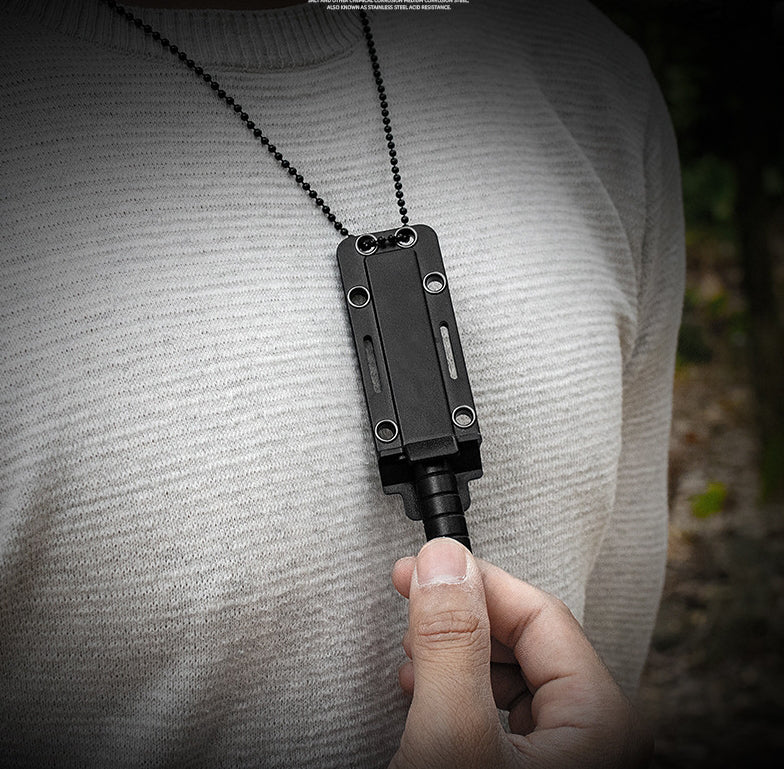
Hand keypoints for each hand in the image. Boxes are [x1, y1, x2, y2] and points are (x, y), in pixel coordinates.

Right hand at [389, 537, 651, 768]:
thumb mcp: (452, 739)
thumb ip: (451, 646)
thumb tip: (445, 562)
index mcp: (602, 722)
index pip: (539, 611)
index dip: (474, 580)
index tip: (424, 565)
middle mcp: (595, 737)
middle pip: (525, 638)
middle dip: (461, 617)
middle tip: (413, 601)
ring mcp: (566, 755)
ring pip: (509, 669)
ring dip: (455, 651)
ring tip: (415, 653)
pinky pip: (500, 706)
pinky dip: (458, 688)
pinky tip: (428, 688)